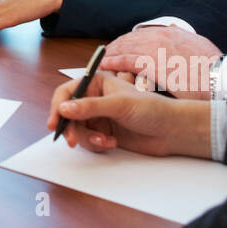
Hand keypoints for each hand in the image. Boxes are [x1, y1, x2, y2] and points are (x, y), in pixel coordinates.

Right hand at [46, 72, 210, 158]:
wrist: (171, 131)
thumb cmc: (151, 109)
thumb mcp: (119, 105)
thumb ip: (90, 107)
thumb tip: (64, 108)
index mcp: (96, 83)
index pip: (67, 92)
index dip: (57, 107)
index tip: (55, 123)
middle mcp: (94, 99)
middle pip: (68, 114)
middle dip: (71, 128)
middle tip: (72, 141)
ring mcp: (98, 117)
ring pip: (77, 130)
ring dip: (87, 138)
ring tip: (105, 141)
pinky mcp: (103, 133)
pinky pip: (88, 141)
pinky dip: (96, 144)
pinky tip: (111, 143)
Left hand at [99, 26, 220, 99]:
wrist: (219, 77)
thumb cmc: (212, 67)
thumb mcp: (198, 45)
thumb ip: (183, 38)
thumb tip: (176, 32)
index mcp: (171, 32)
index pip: (142, 33)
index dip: (128, 41)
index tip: (120, 47)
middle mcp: (160, 36)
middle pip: (130, 39)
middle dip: (116, 47)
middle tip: (104, 54)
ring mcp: (155, 49)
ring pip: (125, 48)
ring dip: (111, 54)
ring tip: (100, 60)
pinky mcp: (152, 63)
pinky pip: (126, 60)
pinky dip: (113, 62)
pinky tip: (104, 65)